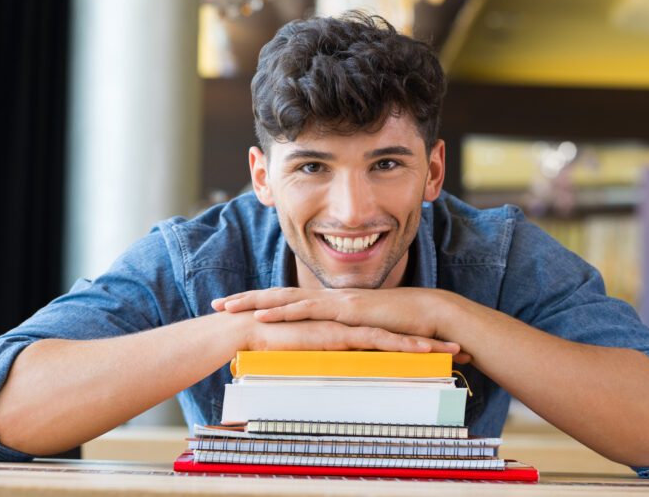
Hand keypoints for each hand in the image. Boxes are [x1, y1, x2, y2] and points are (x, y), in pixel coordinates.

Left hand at [213, 288, 470, 362]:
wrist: (430, 317)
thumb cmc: (402, 328)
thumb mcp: (366, 336)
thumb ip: (347, 340)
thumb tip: (332, 352)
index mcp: (330, 305)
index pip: (289, 303)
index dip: (261, 304)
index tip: (236, 308)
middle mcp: (328, 299)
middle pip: (279, 296)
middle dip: (246, 299)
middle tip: (217, 304)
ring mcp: (335, 302)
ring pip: (286, 299)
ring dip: (255, 302)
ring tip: (228, 307)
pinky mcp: (345, 310)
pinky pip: (308, 311)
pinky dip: (283, 312)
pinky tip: (261, 316)